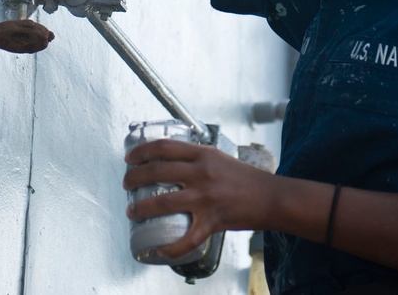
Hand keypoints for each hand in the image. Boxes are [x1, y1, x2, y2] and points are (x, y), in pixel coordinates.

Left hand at [122, 139, 275, 261]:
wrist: (271, 197)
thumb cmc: (244, 178)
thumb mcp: (218, 158)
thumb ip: (196, 158)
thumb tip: (171, 159)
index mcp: (202, 154)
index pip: (164, 147)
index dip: (142, 151)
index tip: (130, 157)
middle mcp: (202, 173)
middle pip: (157, 171)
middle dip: (134, 178)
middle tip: (126, 184)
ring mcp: (206, 198)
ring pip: (163, 202)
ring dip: (141, 208)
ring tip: (132, 211)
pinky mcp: (213, 221)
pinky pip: (187, 239)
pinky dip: (170, 247)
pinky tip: (158, 249)